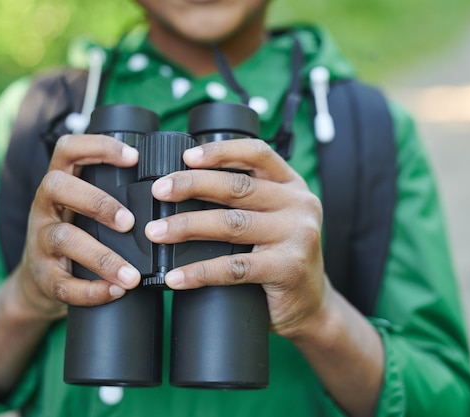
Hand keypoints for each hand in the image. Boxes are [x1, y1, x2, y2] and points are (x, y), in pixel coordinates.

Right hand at [12, 134, 142, 319]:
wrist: (38, 282)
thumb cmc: (76, 236)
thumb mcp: (83, 209)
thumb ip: (110, 196)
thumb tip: (169, 190)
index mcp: (59, 184)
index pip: (68, 149)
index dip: (99, 147)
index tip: (134, 157)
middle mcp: (44, 206)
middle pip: (57, 186)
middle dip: (97, 201)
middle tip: (130, 223)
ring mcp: (40, 241)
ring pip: (63, 238)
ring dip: (102, 257)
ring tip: (131, 276)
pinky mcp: (42, 276)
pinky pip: (63, 283)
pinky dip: (91, 290)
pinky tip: (115, 291)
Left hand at [145, 139, 327, 337]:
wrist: (312, 305)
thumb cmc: (280, 256)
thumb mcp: (273, 218)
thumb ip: (246, 201)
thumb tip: (182, 189)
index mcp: (291, 185)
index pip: (257, 154)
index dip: (220, 151)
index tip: (186, 157)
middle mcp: (298, 204)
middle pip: (236, 187)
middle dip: (191, 186)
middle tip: (159, 192)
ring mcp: (296, 235)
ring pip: (231, 224)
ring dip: (187, 226)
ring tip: (157, 232)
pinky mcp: (287, 268)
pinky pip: (234, 267)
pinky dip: (199, 272)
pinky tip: (176, 276)